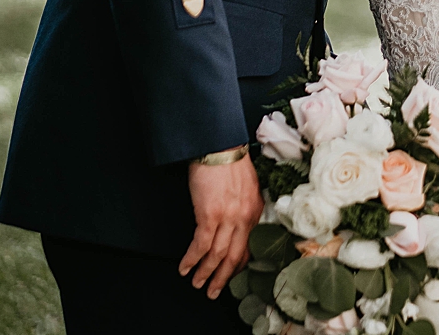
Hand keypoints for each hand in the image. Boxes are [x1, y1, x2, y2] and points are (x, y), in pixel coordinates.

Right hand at [178, 155, 261, 298]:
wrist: (219, 146)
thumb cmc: (230, 162)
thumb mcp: (246, 187)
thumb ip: (244, 207)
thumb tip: (235, 224)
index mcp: (254, 211)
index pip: (248, 247)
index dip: (238, 265)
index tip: (230, 275)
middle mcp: (244, 218)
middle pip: (234, 257)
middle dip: (222, 278)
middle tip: (213, 291)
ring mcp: (228, 218)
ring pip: (217, 255)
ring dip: (205, 272)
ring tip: (196, 283)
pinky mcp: (209, 215)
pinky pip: (200, 245)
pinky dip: (191, 259)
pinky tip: (184, 267)